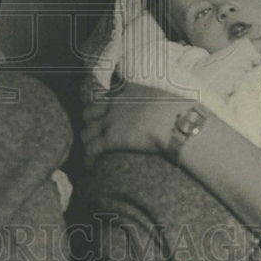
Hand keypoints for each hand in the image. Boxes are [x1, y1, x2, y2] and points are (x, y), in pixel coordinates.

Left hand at [81, 80, 196, 163]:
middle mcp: (111, 105)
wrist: (174, 122)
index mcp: (122, 93)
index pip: (98, 96)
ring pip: (86, 133)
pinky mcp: (110, 138)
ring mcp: (109, 121)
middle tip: (95, 134)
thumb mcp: (155, 95)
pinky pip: (91, 150)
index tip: (96, 114)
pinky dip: (89, 160)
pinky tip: (90, 167)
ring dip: (88, 143)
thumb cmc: (174, 111)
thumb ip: (144, 97)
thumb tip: (150, 103)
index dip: (95, 107)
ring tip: (93, 152)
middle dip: (89, 124)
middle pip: (87, 114)